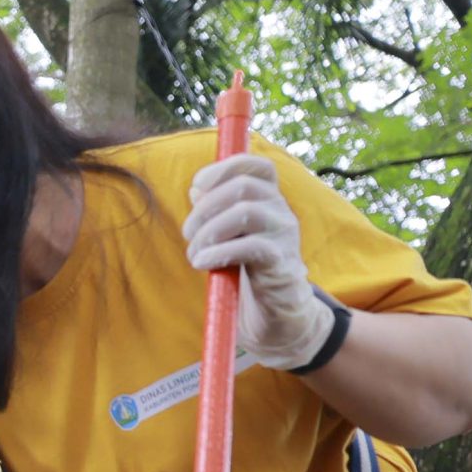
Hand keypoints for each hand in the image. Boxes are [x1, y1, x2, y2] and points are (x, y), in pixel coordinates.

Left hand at [183, 153, 327, 370]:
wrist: (276, 305)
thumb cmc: (247, 264)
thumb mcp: (231, 231)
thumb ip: (217, 208)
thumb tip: (197, 188)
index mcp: (269, 197)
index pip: (256, 165)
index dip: (224, 168)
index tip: (196, 187)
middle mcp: (281, 209)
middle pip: (243, 187)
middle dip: (205, 207)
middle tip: (188, 233)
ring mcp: (284, 234)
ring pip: (246, 212)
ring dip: (209, 231)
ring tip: (194, 253)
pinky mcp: (281, 262)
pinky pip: (251, 246)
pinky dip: (219, 252)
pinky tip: (202, 262)